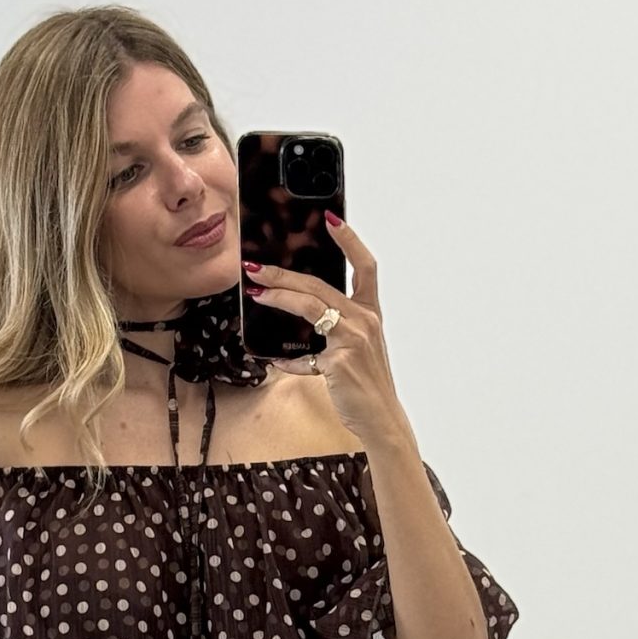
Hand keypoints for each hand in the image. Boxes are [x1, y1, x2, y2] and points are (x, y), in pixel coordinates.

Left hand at [242, 213, 405, 444]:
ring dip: (279, 296)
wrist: (381, 419)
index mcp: (370, 314)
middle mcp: (365, 320)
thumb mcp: (353, 353)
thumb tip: (292, 339)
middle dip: (284, 272)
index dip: (349, 240)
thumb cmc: (366, 387)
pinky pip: (304, 354)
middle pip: (319, 285)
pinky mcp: (340, 360)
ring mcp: (354, 338)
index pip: (365, 267)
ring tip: (256, 292)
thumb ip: (329, 338)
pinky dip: (288, 359)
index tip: (331, 219)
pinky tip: (276, 361)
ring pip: (310, 305)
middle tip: (257, 268)